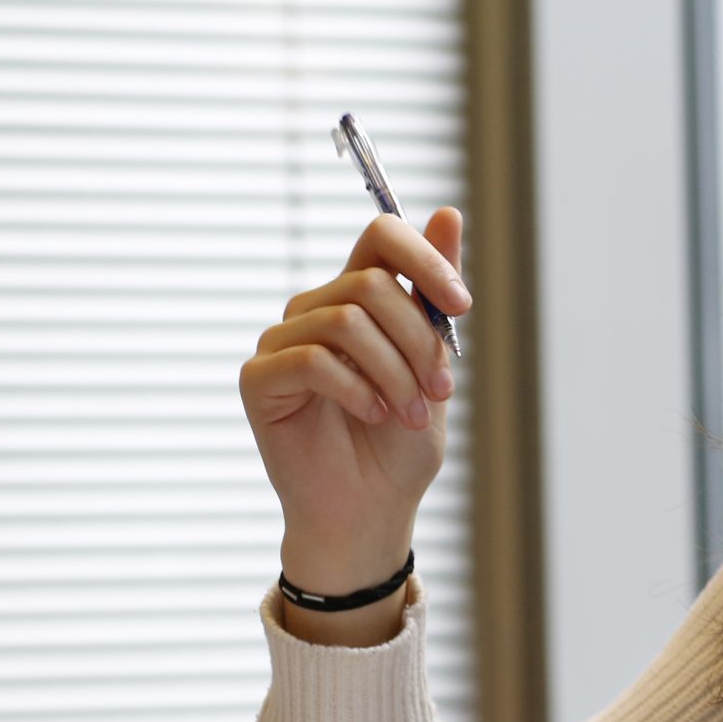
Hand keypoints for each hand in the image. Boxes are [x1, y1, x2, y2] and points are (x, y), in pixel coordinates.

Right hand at [240, 209, 470, 633]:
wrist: (373, 509)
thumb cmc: (401, 442)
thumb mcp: (434, 363)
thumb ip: (435, 294)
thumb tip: (448, 212)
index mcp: (358, 298)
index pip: (380, 236)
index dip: (425, 259)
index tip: (462, 305)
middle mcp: (314, 310)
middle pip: (371, 284)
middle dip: (420, 340)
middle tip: (439, 389)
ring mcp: (282, 343)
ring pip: (348, 321)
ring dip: (395, 372)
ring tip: (408, 413)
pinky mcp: (260, 380)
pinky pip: (314, 359)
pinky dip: (357, 388)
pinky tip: (372, 414)